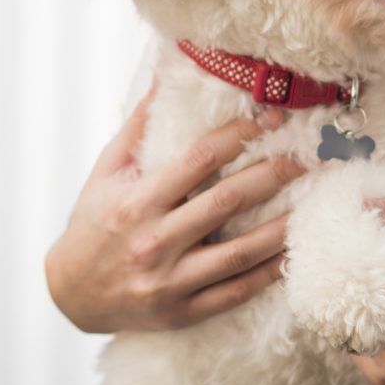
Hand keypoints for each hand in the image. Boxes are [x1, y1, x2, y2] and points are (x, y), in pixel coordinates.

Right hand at [42, 86, 308, 334]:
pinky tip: (294, 254)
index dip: (240, 135)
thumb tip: (165, 74)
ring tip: (315, 202)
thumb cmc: (92, 223)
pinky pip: (235, 293)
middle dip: (273, 174)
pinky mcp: (182, 311)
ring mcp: (170, 281)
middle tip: (310, 156)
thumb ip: (139, 125)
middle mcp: (154, 241)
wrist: (70, 294)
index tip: (273, 117)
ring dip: (282, 227)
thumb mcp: (106, 171)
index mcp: (136, 202)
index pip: (198, 160)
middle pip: (227, 202)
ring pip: (239, 253)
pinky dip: (268, 274)